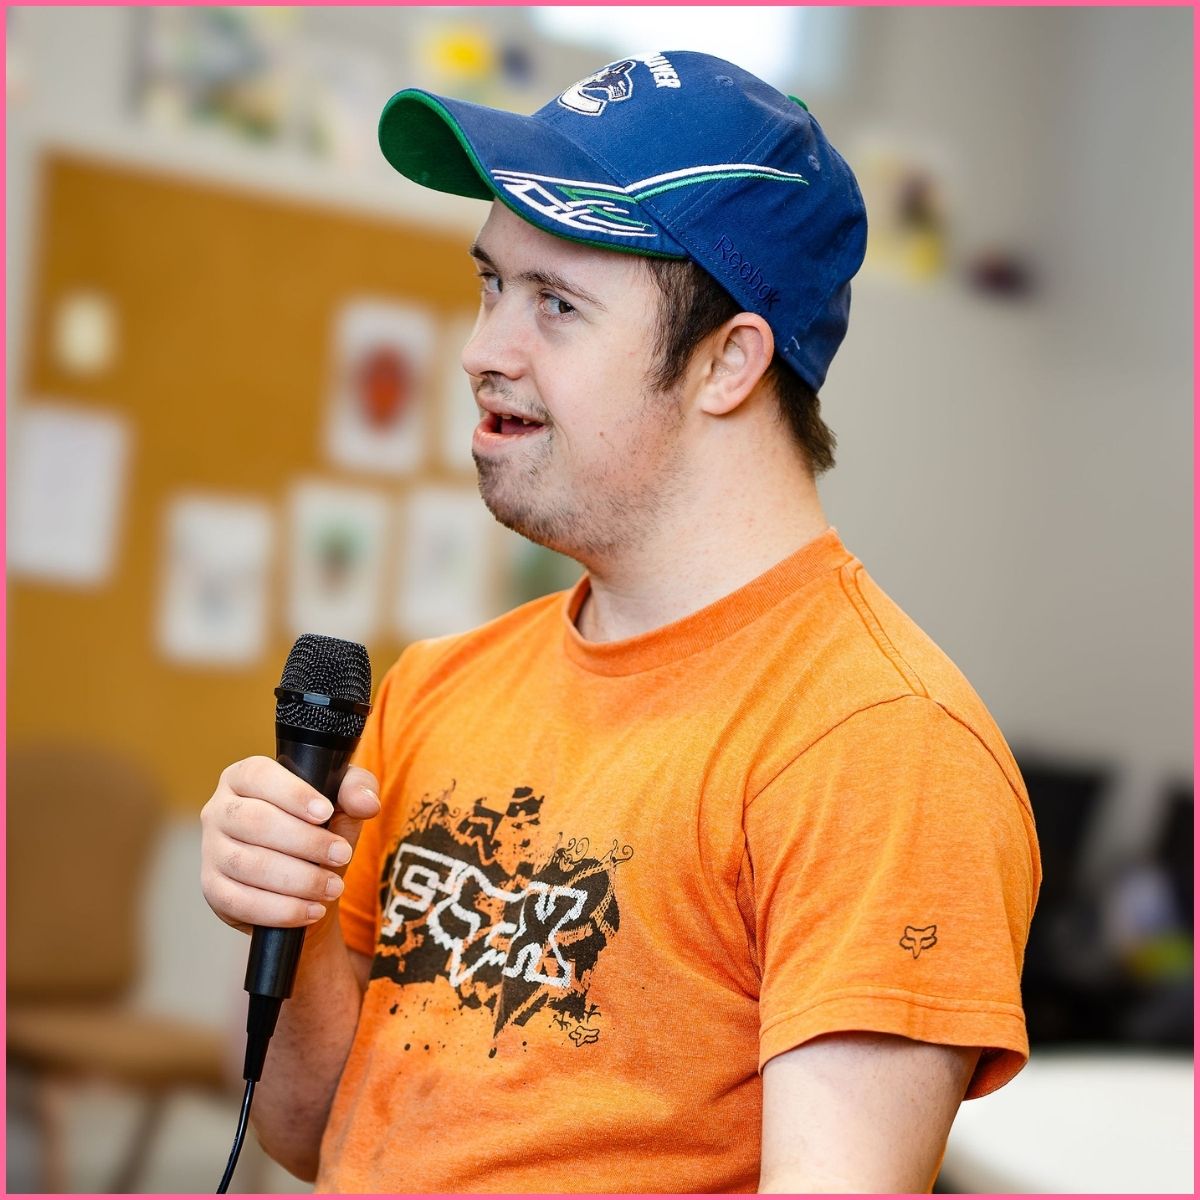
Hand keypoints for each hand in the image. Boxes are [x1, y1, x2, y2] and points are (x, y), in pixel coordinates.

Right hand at [200, 757, 380, 936]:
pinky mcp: (213, 889)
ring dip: (298, 880)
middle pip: (255, 822)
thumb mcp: (343, 802)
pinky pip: (241, 902)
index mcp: (244, 777)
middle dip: (306, 842)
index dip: (293, 794)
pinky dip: (281, 909)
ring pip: (249, 865)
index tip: (326, 812)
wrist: (304, 882)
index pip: (260, 776)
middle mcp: (219, 809)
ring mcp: (211, 851)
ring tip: (333, 887)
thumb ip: (358, 789)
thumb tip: (366, 803)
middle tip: (341, 855)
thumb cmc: (320, 828)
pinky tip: (312, 910)